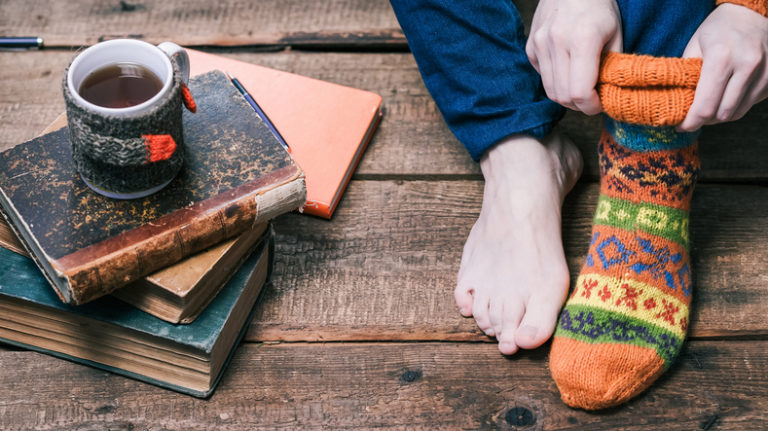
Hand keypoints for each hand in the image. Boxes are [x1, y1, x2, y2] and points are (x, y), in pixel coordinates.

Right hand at [526, 0, 622, 114]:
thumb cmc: (599, 8)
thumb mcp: (616, 34)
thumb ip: (612, 66)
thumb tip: (608, 94)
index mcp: (583, 39)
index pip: (579, 92)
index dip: (591, 106)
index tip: (600, 104)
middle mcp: (556, 41)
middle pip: (562, 95)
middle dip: (579, 105)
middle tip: (592, 99)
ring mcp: (540, 43)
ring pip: (550, 90)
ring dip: (566, 96)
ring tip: (580, 88)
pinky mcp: (531, 46)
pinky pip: (542, 76)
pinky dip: (555, 81)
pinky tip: (567, 69)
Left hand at [678, 3, 767, 131]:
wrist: (749, 13)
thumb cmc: (717, 30)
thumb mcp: (694, 47)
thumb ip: (685, 77)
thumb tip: (676, 106)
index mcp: (721, 57)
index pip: (705, 106)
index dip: (690, 123)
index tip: (681, 126)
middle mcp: (747, 64)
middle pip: (722, 114)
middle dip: (704, 120)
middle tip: (693, 116)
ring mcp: (765, 71)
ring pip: (738, 112)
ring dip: (721, 115)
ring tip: (709, 105)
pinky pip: (751, 104)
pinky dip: (736, 105)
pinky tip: (727, 94)